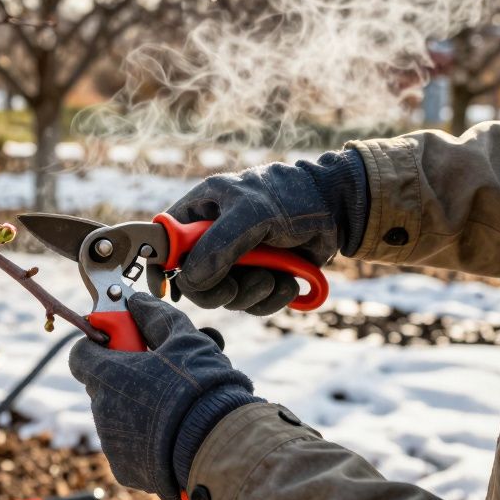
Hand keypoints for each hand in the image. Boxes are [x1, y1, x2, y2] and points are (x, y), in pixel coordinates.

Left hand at [69, 293, 262, 499]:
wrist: (218, 446)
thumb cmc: (201, 388)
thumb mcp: (185, 339)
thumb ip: (155, 316)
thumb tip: (138, 301)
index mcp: (108, 375)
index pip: (80, 354)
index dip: (98, 346)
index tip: (119, 344)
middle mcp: (102, 410)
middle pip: (102, 386)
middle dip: (123, 378)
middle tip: (158, 376)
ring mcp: (111, 442)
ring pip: (116, 417)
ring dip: (134, 410)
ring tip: (172, 409)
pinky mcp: (124, 469)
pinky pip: (127, 447)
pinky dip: (143, 441)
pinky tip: (172, 436)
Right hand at [162, 149, 367, 314]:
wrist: (339, 209)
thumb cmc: (293, 196)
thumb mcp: (252, 213)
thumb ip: (218, 246)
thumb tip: (190, 281)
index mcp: (200, 210)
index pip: (164, 240)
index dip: (160, 264)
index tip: (166, 286)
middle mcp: (212, 237)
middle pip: (192, 280)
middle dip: (218, 289)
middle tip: (236, 288)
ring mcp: (236, 260)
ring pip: (224, 296)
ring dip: (250, 294)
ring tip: (274, 276)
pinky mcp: (260, 277)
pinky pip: (251, 303)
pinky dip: (270, 298)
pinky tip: (288, 282)